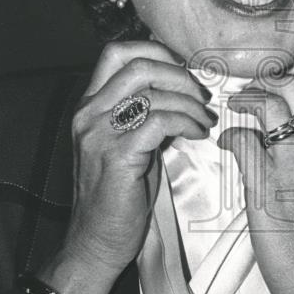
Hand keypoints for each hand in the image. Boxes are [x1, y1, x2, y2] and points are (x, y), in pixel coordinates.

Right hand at [42, 41, 215, 293]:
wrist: (96, 242)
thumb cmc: (117, 196)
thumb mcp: (125, 144)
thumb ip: (141, 113)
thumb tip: (177, 89)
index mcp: (89, 106)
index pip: (116, 52)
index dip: (155, 51)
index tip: (182, 69)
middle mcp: (89, 114)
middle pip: (138, 65)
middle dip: (179, 75)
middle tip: (200, 96)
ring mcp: (100, 134)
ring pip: (153, 91)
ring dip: (189, 102)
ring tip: (203, 121)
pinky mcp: (117, 155)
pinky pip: (160, 121)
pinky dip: (186, 122)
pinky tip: (196, 134)